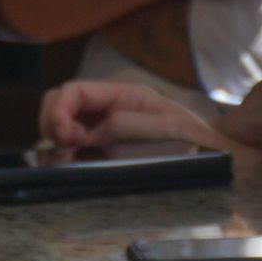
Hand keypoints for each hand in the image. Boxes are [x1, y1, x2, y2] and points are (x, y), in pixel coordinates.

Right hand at [40, 77, 226, 154]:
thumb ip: (130, 124)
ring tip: (65, 162)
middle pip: (59, 105)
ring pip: (58, 130)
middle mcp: (106, 111)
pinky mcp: (100, 157)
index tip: (62, 135)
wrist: (210, 161)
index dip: (59, 109)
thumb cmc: (194, 141)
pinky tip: (69, 169)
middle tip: (63, 149)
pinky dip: (59, 160)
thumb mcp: (168, 128)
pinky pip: (69, 153)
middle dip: (51, 123)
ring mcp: (101, 134)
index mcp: (121, 95)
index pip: (74, 91)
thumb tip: (93, 128)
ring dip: (53, 145)